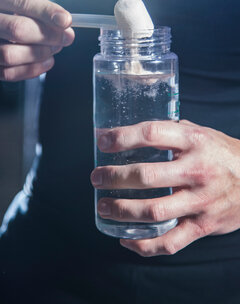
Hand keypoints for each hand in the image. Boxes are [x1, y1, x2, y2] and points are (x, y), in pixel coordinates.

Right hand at [0, 0, 74, 80]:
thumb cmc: (8, 12)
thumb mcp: (19, 1)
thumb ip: (40, 11)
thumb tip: (65, 25)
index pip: (22, 2)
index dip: (46, 12)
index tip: (66, 20)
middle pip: (17, 30)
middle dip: (48, 36)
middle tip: (66, 38)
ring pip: (11, 54)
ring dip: (40, 54)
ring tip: (54, 49)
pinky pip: (9, 73)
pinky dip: (33, 69)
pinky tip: (47, 61)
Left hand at [91, 120, 239, 256]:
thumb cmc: (222, 153)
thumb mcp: (201, 133)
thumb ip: (171, 132)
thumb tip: (134, 132)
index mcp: (194, 142)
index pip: (151, 134)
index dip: (123, 137)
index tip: (103, 141)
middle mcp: (197, 170)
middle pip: (147, 176)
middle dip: (114, 178)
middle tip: (97, 178)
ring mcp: (200, 201)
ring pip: (154, 211)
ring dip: (122, 211)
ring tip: (104, 207)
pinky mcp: (203, 225)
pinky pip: (170, 242)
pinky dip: (144, 245)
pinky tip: (127, 239)